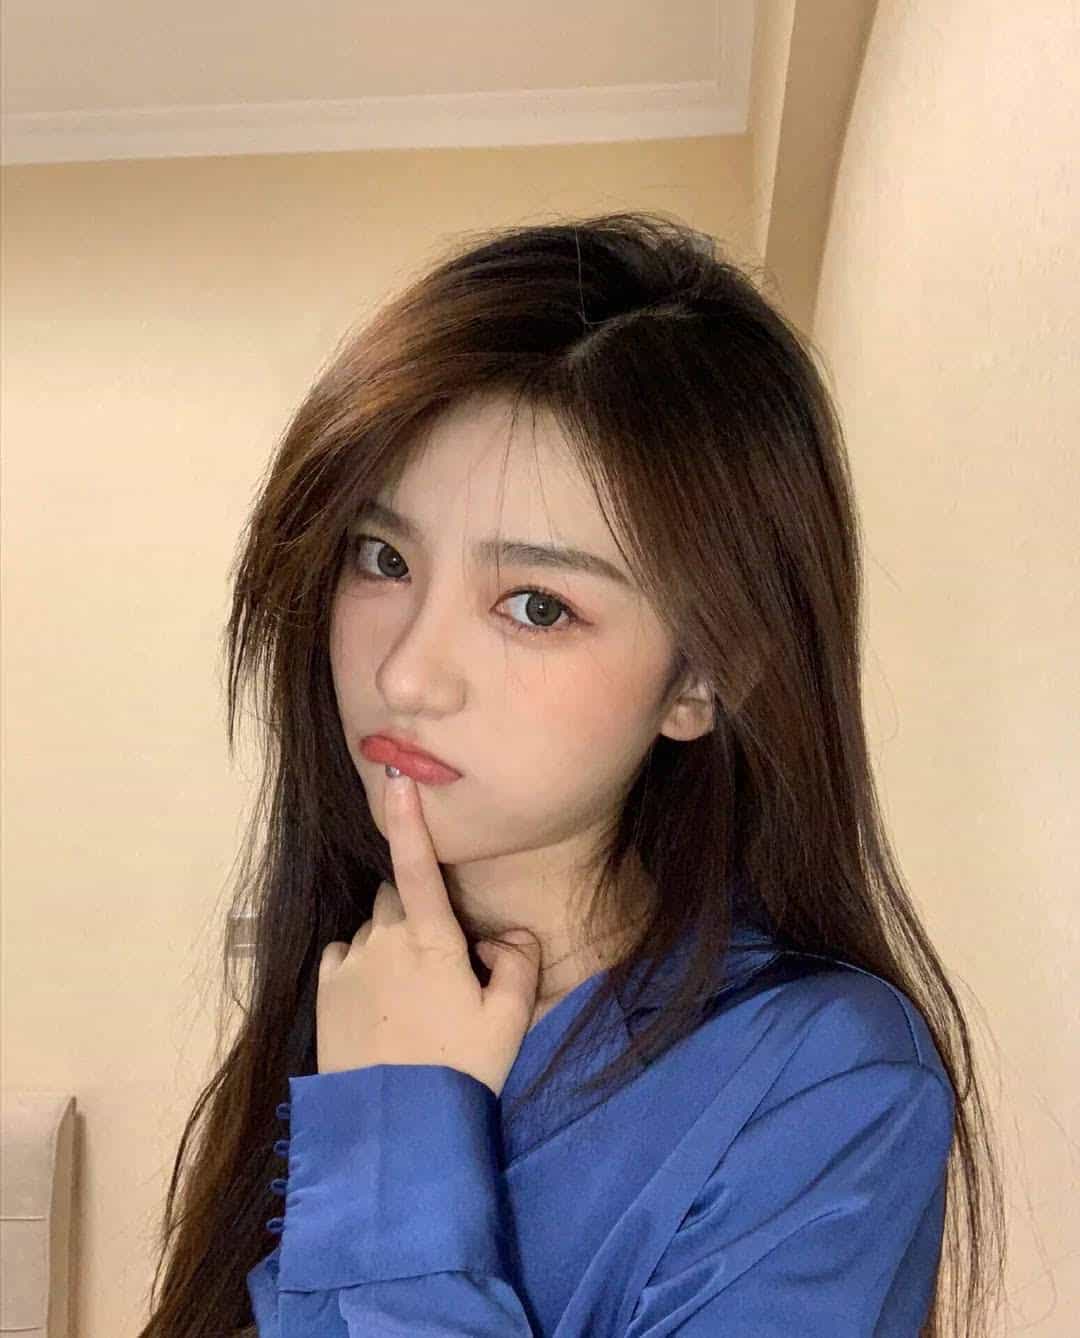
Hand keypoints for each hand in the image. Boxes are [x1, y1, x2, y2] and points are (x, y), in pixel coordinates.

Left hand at [316, 770, 540, 1099]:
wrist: (395, 1130)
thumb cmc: (461, 1070)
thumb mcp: (509, 1021)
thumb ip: (518, 964)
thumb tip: (508, 937)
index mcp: (431, 940)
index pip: (418, 865)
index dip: (409, 819)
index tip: (398, 778)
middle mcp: (384, 940)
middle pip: (396, 897)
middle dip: (416, 913)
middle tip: (440, 963)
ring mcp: (349, 964)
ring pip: (371, 929)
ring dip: (388, 944)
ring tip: (408, 998)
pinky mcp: (325, 991)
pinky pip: (343, 956)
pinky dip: (359, 965)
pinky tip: (377, 1005)